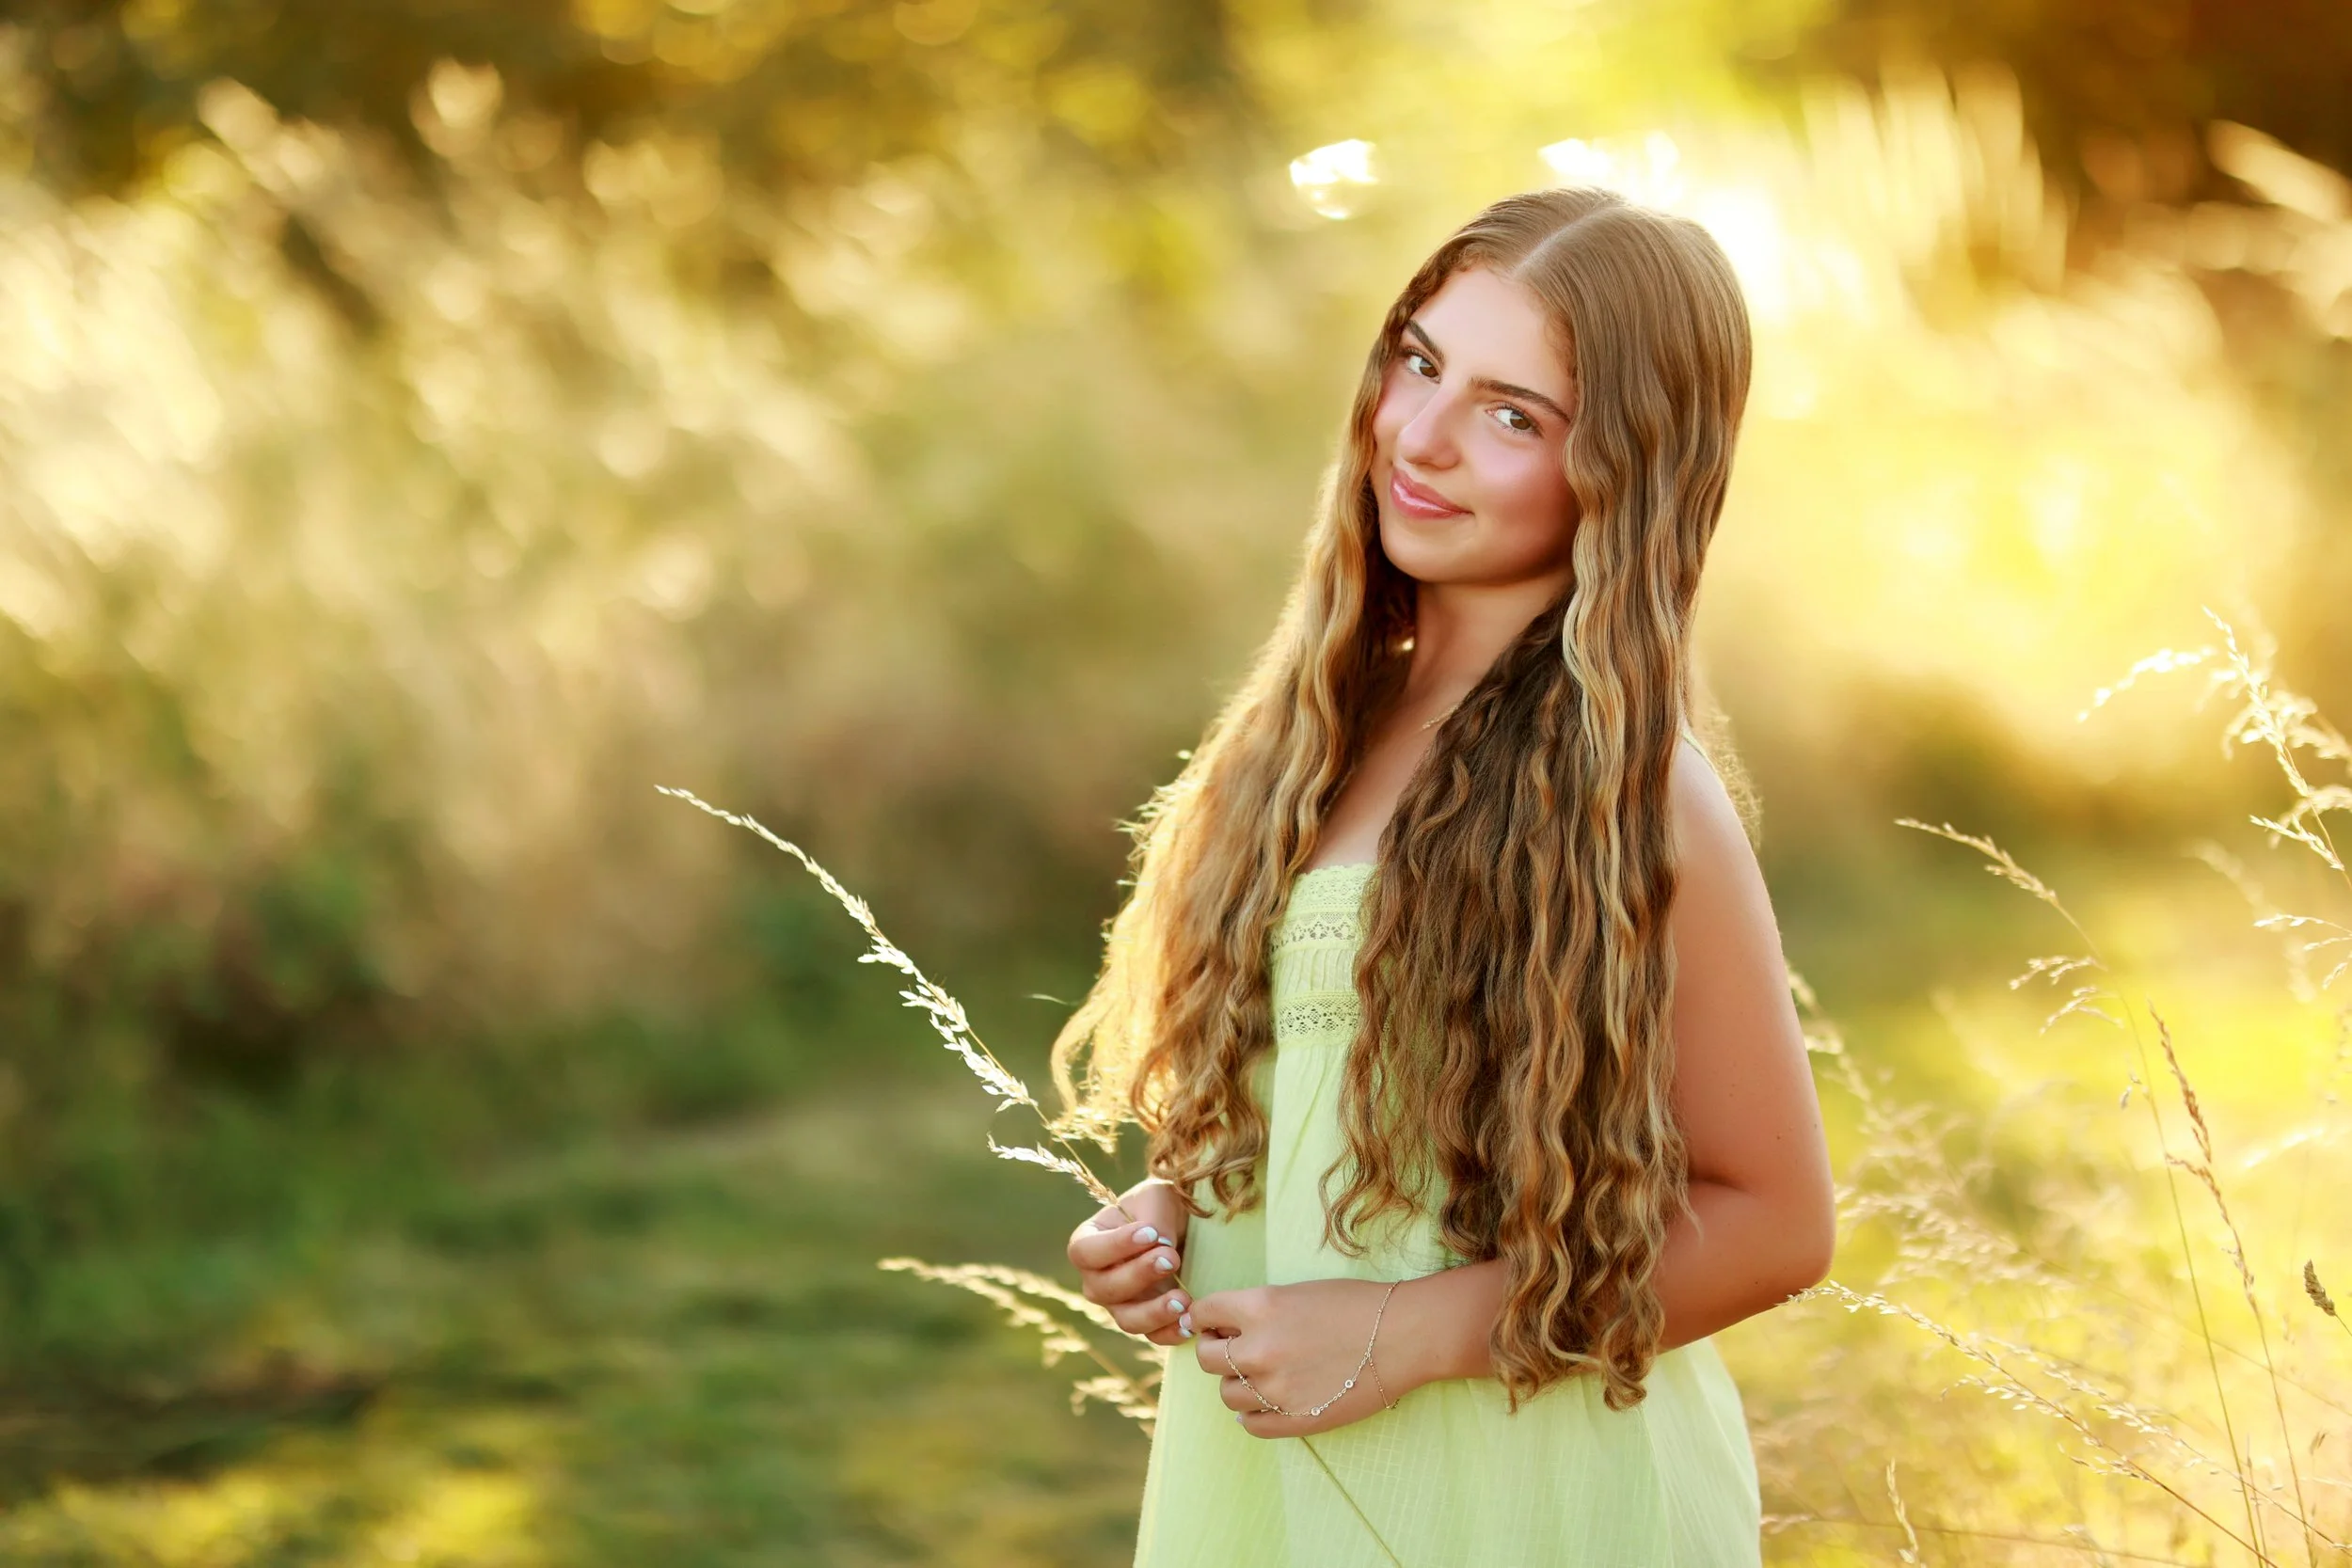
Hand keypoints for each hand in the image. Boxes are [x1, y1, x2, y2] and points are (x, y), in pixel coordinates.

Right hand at [1067, 1178, 1193, 1345]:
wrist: (1187, 1225)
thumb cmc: (1161, 1205)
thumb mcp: (1157, 1197)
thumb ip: (1153, 1218)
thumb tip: (1160, 1245)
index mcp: (1088, 1242)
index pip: (1085, 1252)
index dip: (1114, 1246)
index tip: (1150, 1234)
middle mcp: (1097, 1278)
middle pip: (1104, 1289)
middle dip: (1138, 1276)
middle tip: (1171, 1258)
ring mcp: (1121, 1304)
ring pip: (1127, 1319)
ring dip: (1154, 1312)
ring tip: (1183, 1299)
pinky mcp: (1148, 1321)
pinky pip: (1153, 1336)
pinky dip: (1171, 1332)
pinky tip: (1190, 1323)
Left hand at [1190, 1279, 1407, 1437]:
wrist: (1404, 1335)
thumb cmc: (1357, 1305)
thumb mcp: (1297, 1291)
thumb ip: (1258, 1310)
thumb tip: (1225, 1327)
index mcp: (1260, 1307)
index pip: (1203, 1313)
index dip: (1205, 1318)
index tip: (1214, 1324)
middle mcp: (1260, 1348)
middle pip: (1206, 1358)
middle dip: (1216, 1351)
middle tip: (1234, 1349)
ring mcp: (1276, 1389)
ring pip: (1226, 1394)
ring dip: (1236, 1384)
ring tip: (1258, 1377)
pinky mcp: (1296, 1419)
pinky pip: (1250, 1424)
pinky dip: (1251, 1415)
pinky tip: (1264, 1404)